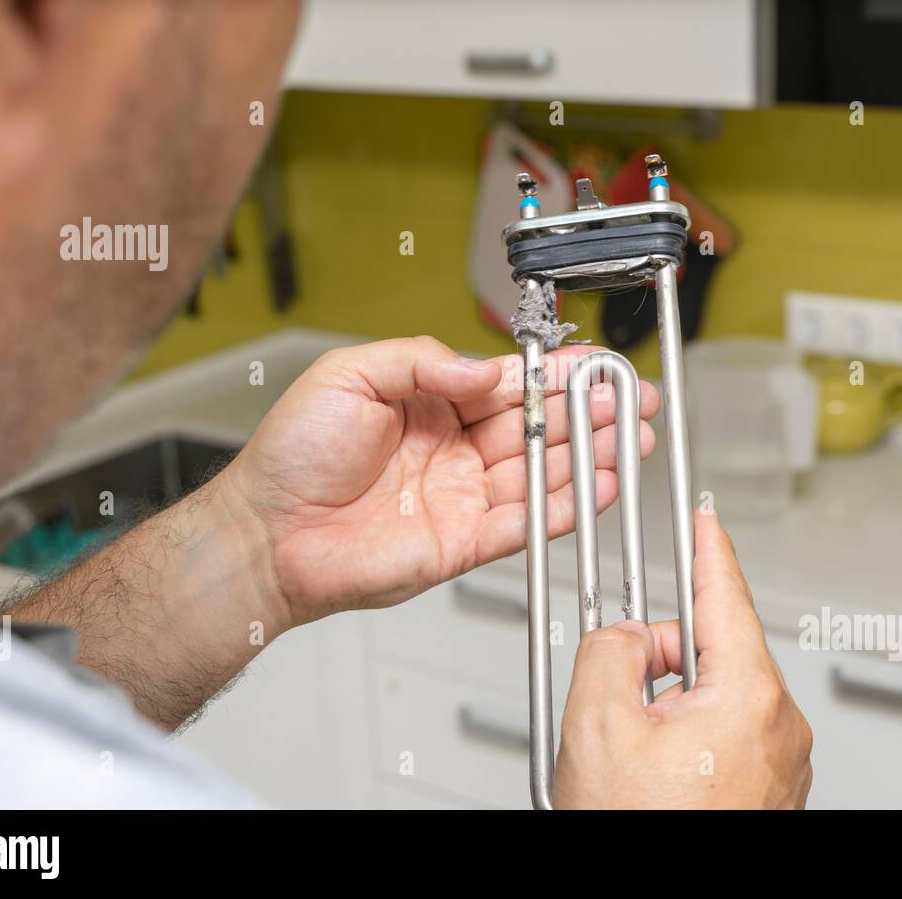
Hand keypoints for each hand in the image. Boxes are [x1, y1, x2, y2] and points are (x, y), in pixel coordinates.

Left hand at [221, 335, 658, 626]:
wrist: (267, 532)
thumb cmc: (292, 455)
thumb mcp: (350, 374)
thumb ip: (423, 360)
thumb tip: (486, 371)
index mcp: (432, 402)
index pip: (510, 383)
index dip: (557, 374)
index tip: (597, 364)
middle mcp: (456, 448)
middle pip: (539, 425)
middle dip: (590, 412)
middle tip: (633, 400)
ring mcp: (464, 495)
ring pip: (543, 471)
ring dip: (591, 454)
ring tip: (632, 436)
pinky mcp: (465, 541)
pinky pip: (528, 522)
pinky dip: (568, 505)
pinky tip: (601, 484)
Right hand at [553, 512, 812, 808]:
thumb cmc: (642, 832)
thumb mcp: (598, 727)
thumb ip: (607, 652)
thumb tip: (622, 635)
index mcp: (748, 699)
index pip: (725, 597)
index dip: (709, 548)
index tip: (706, 518)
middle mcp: (779, 728)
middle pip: (713, 651)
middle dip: (660, 659)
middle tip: (617, 694)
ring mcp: (781, 762)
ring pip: (716, 696)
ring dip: (670, 708)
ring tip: (635, 757)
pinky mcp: (773, 789)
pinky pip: (727, 737)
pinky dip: (688, 740)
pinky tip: (655, 774)